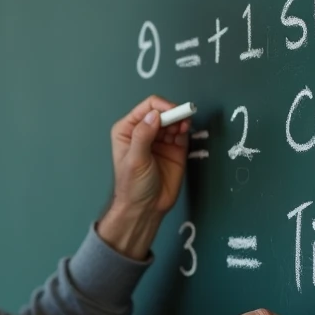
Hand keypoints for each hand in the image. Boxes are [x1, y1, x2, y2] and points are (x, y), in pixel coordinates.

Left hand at [96, 96, 190, 257]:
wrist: (146, 208)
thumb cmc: (133, 184)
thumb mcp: (135, 159)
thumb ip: (143, 136)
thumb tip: (155, 115)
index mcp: (128, 129)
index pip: (147, 108)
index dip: (161, 106)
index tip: (173, 112)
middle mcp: (145, 131)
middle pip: (162, 112)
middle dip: (173, 113)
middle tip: (182, 120)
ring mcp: (161, 139)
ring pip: (173, 120)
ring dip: (180, 120)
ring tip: (184, 128)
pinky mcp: (175, 149)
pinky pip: (182, 132)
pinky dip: (185, 129)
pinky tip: (186, 131)